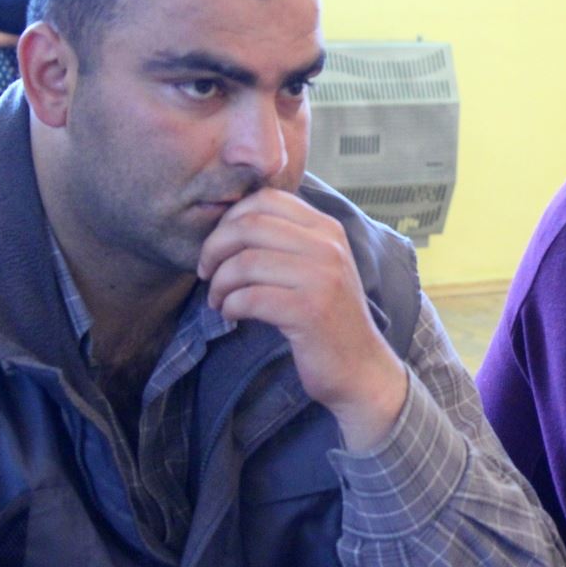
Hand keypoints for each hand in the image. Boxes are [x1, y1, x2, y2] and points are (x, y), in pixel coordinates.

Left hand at [197, 188, 407, 449]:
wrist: (360, 367)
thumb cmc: (328, 317)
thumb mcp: (317, 266)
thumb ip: (288, 239)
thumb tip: (232, 221)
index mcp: (327, 228)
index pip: (267, 199)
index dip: (231, 217)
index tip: (218, 245)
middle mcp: (327, 246)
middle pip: (250, 225)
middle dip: (214, 248)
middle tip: (205, 271)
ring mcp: (321, 278)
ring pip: (245, 262)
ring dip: (219, 282)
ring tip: (216, 298)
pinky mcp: (309, 311)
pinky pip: (250, 297)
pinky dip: (230, 305)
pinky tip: (230, 314)